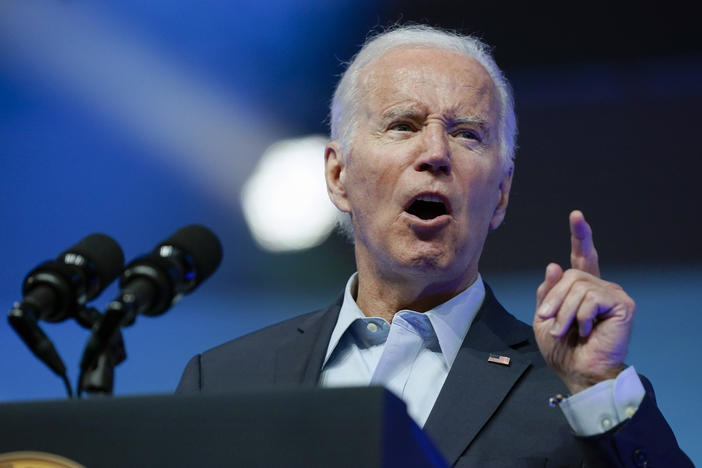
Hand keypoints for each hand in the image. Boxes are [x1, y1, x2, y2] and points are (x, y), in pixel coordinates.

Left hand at [533, 211, 635, 393]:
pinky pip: (591, 297)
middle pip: (570, 274)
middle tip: (548, 321)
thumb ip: (548, 292)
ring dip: (563, 311)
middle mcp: (601, 287)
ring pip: (577, 286)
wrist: (578, 371)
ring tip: (565, 330)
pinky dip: (580, 315)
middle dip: (553, 299)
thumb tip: (555, 264)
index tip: (576, 216)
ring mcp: (613, 294)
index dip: (580, 236)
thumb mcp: (544, 317)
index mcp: (583, 289)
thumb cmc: (562, 349)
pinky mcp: (622, 304)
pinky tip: (586, 330)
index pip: (582, 257)